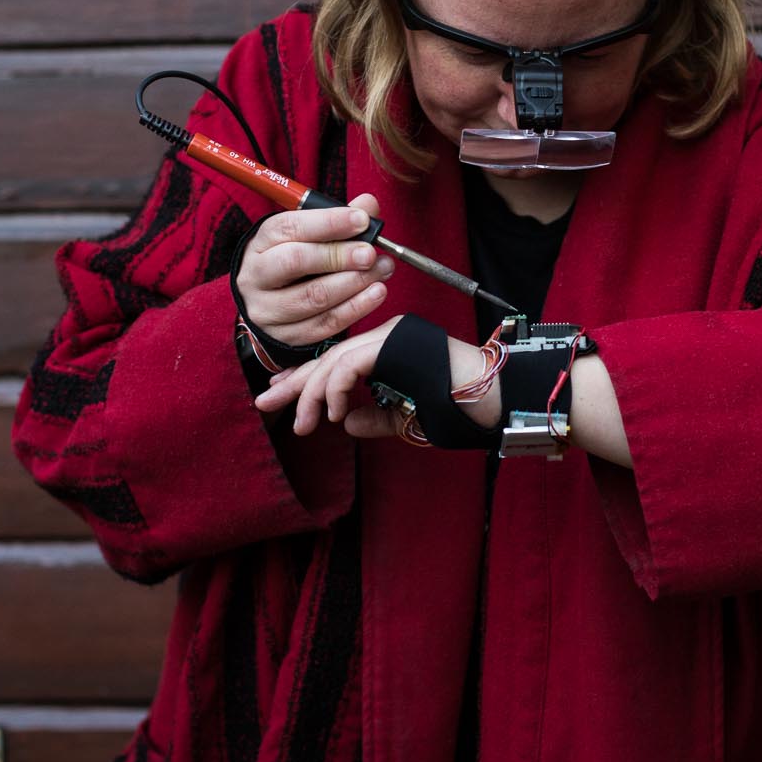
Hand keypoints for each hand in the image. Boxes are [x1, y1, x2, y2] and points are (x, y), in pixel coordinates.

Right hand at [234, 192, 392, 348]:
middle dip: (339, 255)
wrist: (269, 303)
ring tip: (381, 270)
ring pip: (313, 297)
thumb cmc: (294, 260)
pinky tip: (375, 294)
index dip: (328, 222)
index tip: (361, 220)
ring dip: (354, 283)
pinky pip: (324, 324)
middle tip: (371, 253)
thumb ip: (338, 218)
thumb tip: (368, 205)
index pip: (290, 227)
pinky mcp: (285, 336)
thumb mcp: (307, 235)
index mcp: (261, 243)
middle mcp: (256, 276)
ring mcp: (267, 310)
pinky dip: (355, 308)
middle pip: (296, 261)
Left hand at [254, 316, 501, 439]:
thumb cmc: (460, 411)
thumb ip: (375, 418)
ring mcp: (389, 336)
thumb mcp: (408, 419)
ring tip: (303, 425)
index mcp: (388, 351)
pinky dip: (334, 389)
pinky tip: (331, 413)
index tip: (281, 397)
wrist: (495, 399)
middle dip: (294, 383)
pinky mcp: (392, 343)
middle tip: (265, 403)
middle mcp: (385, 336)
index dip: (306, 381)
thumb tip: (344, 423)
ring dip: (311, 394)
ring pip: (333, 361)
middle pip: (327, 357)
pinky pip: (349, 365)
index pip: (337, 362)